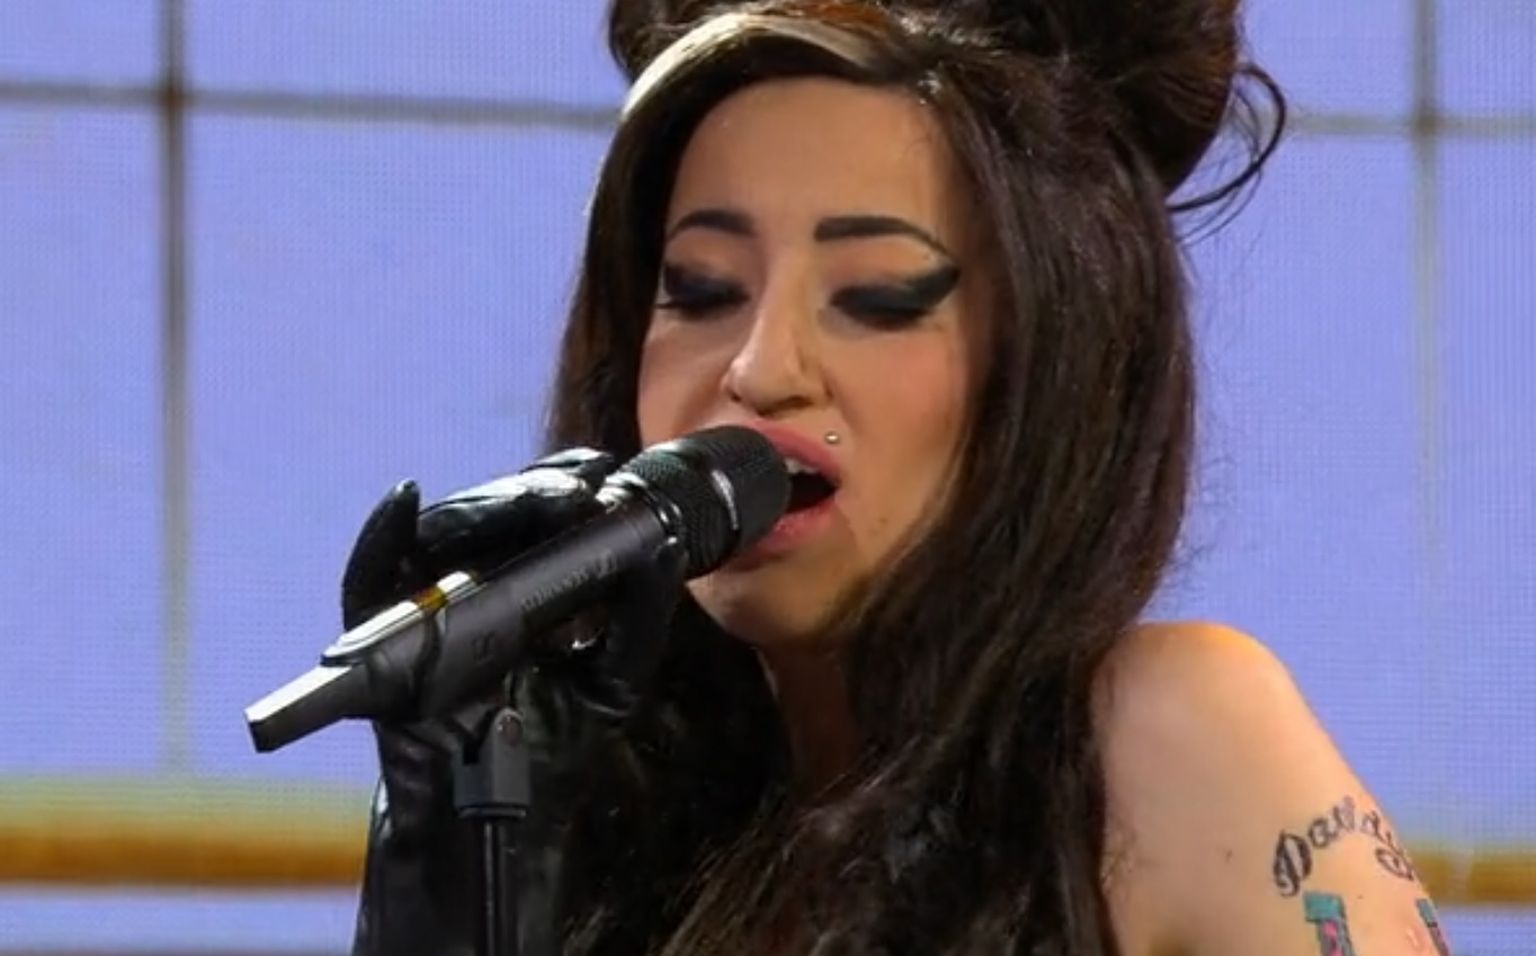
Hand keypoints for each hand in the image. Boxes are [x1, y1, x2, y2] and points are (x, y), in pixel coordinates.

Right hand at [344, 449, 686, 954]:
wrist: (500, 825)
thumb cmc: (550, 754)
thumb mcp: (613, 680)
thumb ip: (640, 618)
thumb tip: (665, 546)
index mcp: (520, 589)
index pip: (533, 519)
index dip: (561, 487)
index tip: (604, 472)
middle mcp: (469, 591)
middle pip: (488, 519)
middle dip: (530, 494)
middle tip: (578, 489)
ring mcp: (422, 612)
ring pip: (438, 537)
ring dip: (482, 508)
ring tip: (533, 501)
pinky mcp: (381, 643)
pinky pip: (367, 582)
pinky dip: (380, 538)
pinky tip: (406, 500)